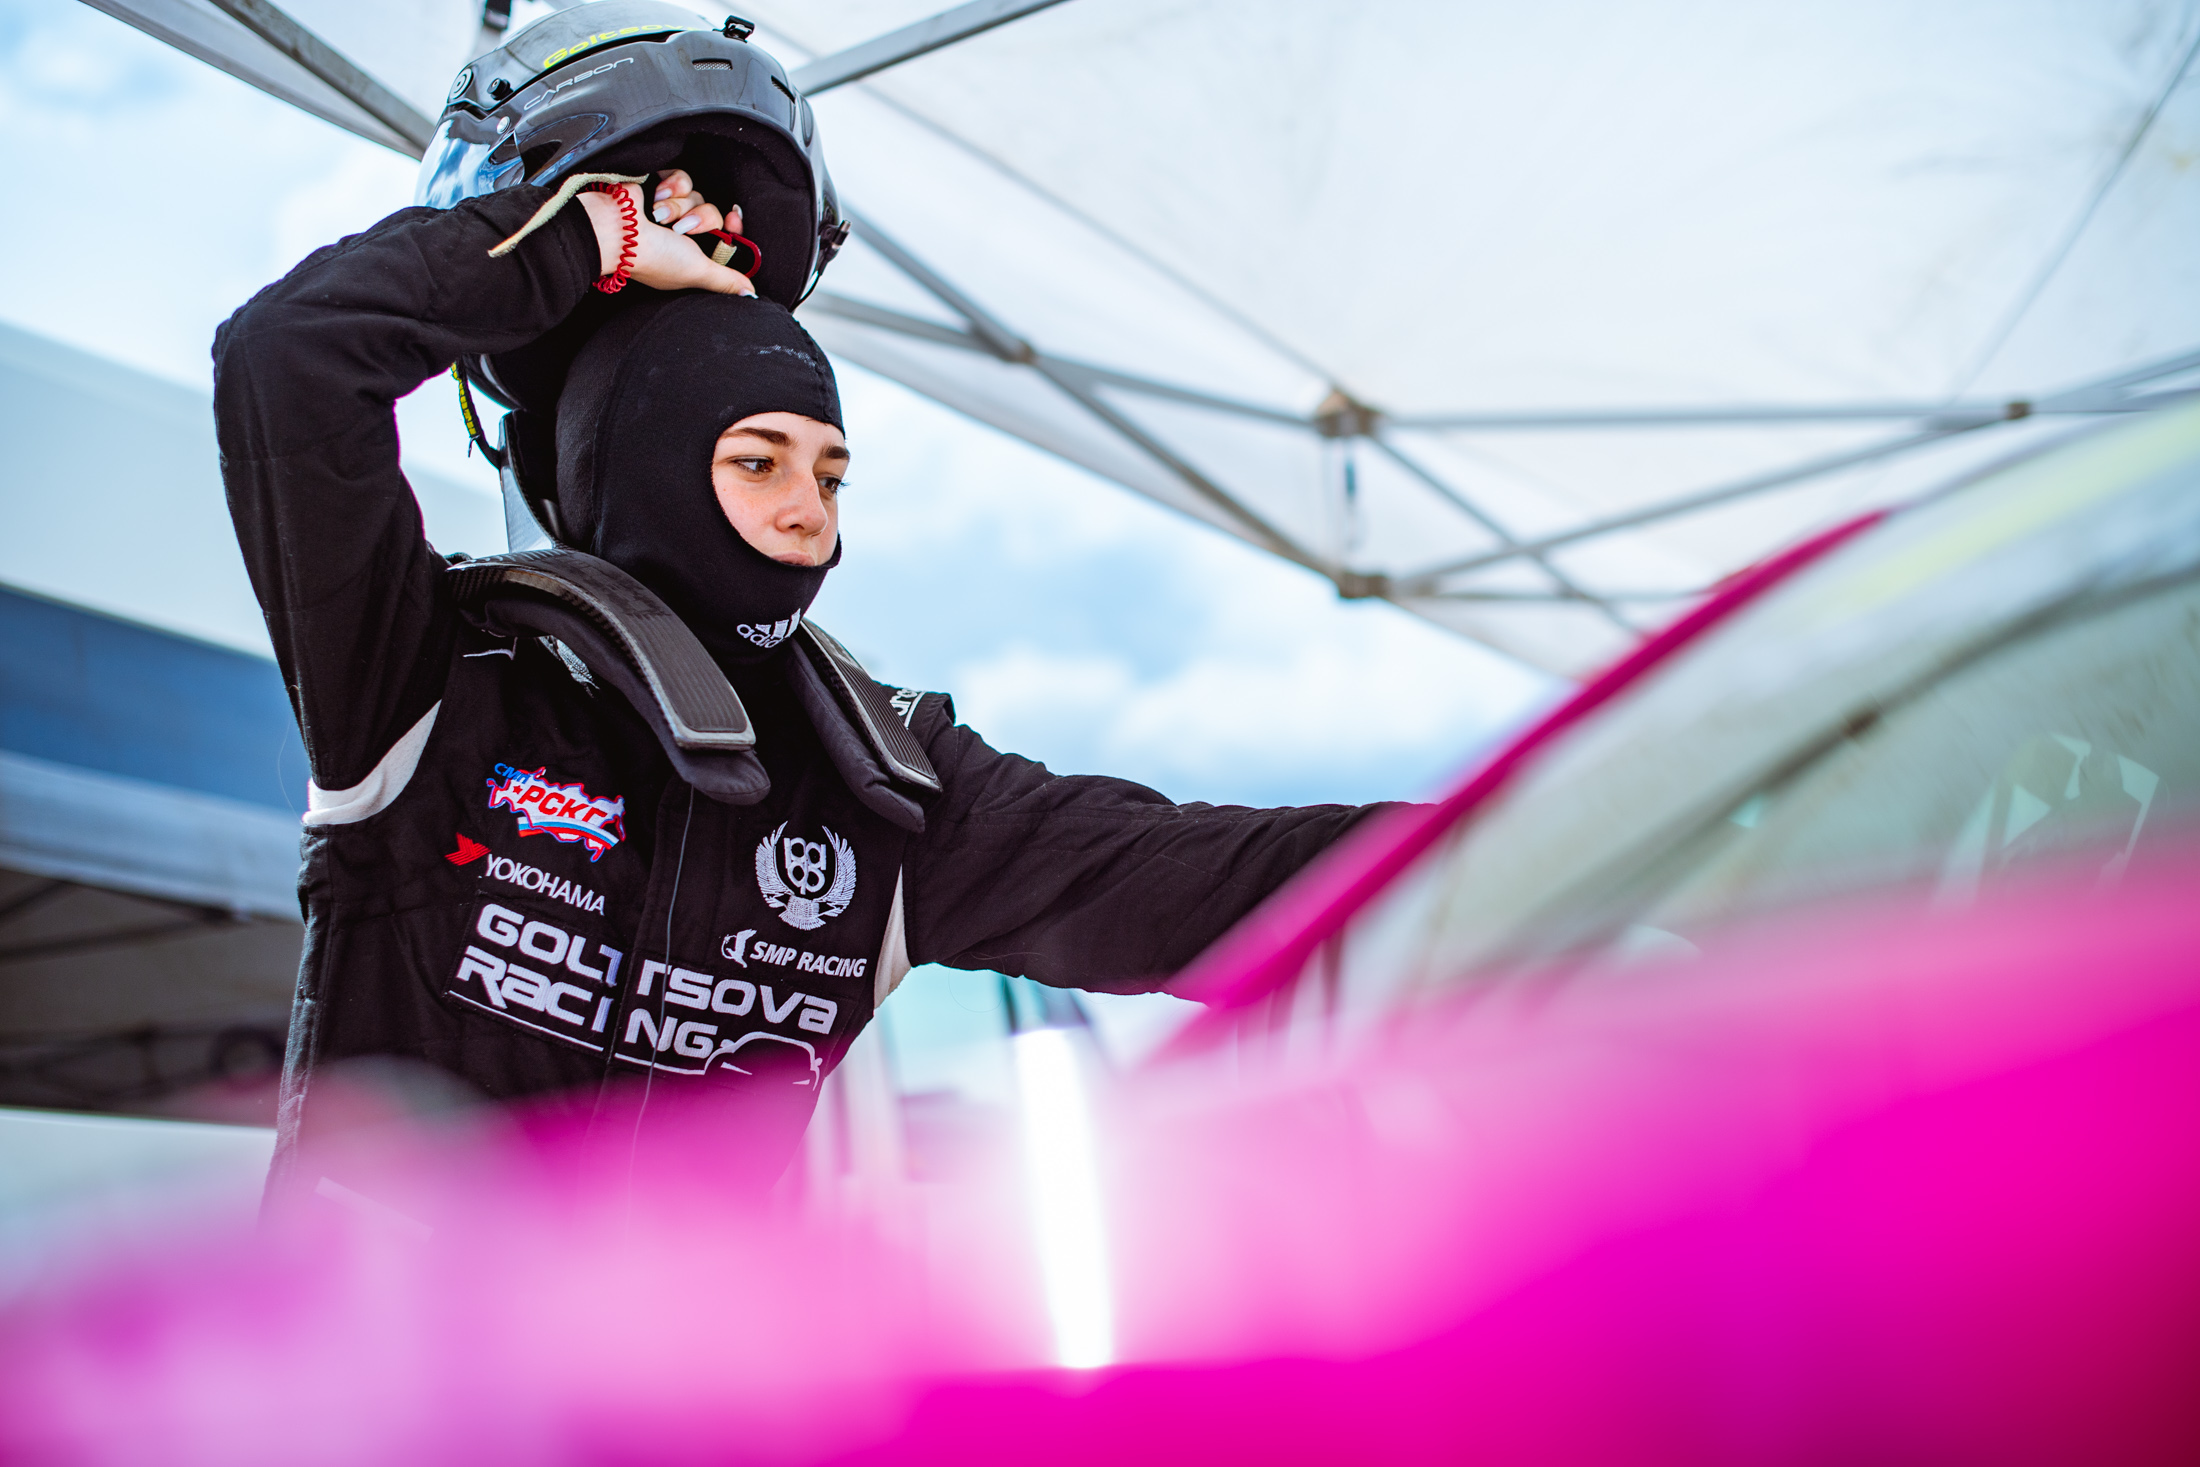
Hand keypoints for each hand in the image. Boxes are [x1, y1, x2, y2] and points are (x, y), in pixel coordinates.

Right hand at [578, 168, 753, 296]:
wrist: (615, 228)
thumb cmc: (653, 256)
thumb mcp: (696, 272)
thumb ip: (725, 281)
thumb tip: (749, 294)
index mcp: (691, 257)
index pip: (725, 239)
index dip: (732, 229)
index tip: (734, 221)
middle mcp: (682, 234)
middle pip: (714, 215)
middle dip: (701, 219)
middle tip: (683, 229)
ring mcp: (670, 211)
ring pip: (698, 196)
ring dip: (680, 206)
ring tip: (660, 216)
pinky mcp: (660, 187)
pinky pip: (682, 179)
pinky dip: (671, 187)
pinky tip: (655, 198)